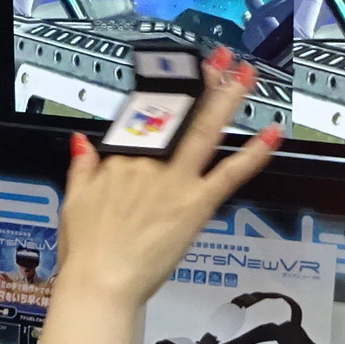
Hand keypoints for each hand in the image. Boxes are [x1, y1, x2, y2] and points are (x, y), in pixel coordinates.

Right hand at [56, 47, 281, 308]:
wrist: (99, 284)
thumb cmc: (87, 252)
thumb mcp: (73, 201)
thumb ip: (82, 167)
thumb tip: (81, 143)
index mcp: (119, 159)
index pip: (143, 115)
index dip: (163, 90)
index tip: (177, 75)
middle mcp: (149, 163)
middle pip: (178, 111)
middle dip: (201, 80)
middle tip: (221, 59)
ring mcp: (174, 182)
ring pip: (205, 130)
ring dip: (228, 99)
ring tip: (246, 75)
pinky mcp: (195, 205)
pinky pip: (229, 174)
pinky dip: (253, 154)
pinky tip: (271, 134)